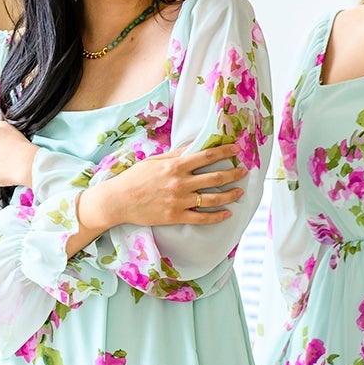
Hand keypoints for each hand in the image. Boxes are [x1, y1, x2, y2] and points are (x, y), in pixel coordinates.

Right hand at [79, 140, 245, 233]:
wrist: (119, 200)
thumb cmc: (135, 178)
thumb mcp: (155, 161)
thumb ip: (175, 155)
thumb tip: (193, 146)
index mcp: (175, 166)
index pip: (206, 156)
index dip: (224, 152)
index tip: (236, 149)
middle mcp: (180, 182)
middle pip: (214, 177)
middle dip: (233, 174)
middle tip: (244, 171)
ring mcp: (179, 200)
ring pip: (212, 198)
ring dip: (229, 195)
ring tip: (239, 192)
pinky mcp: (176, 216)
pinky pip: (201, 218)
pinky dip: (216, 216)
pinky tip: (227, 213)